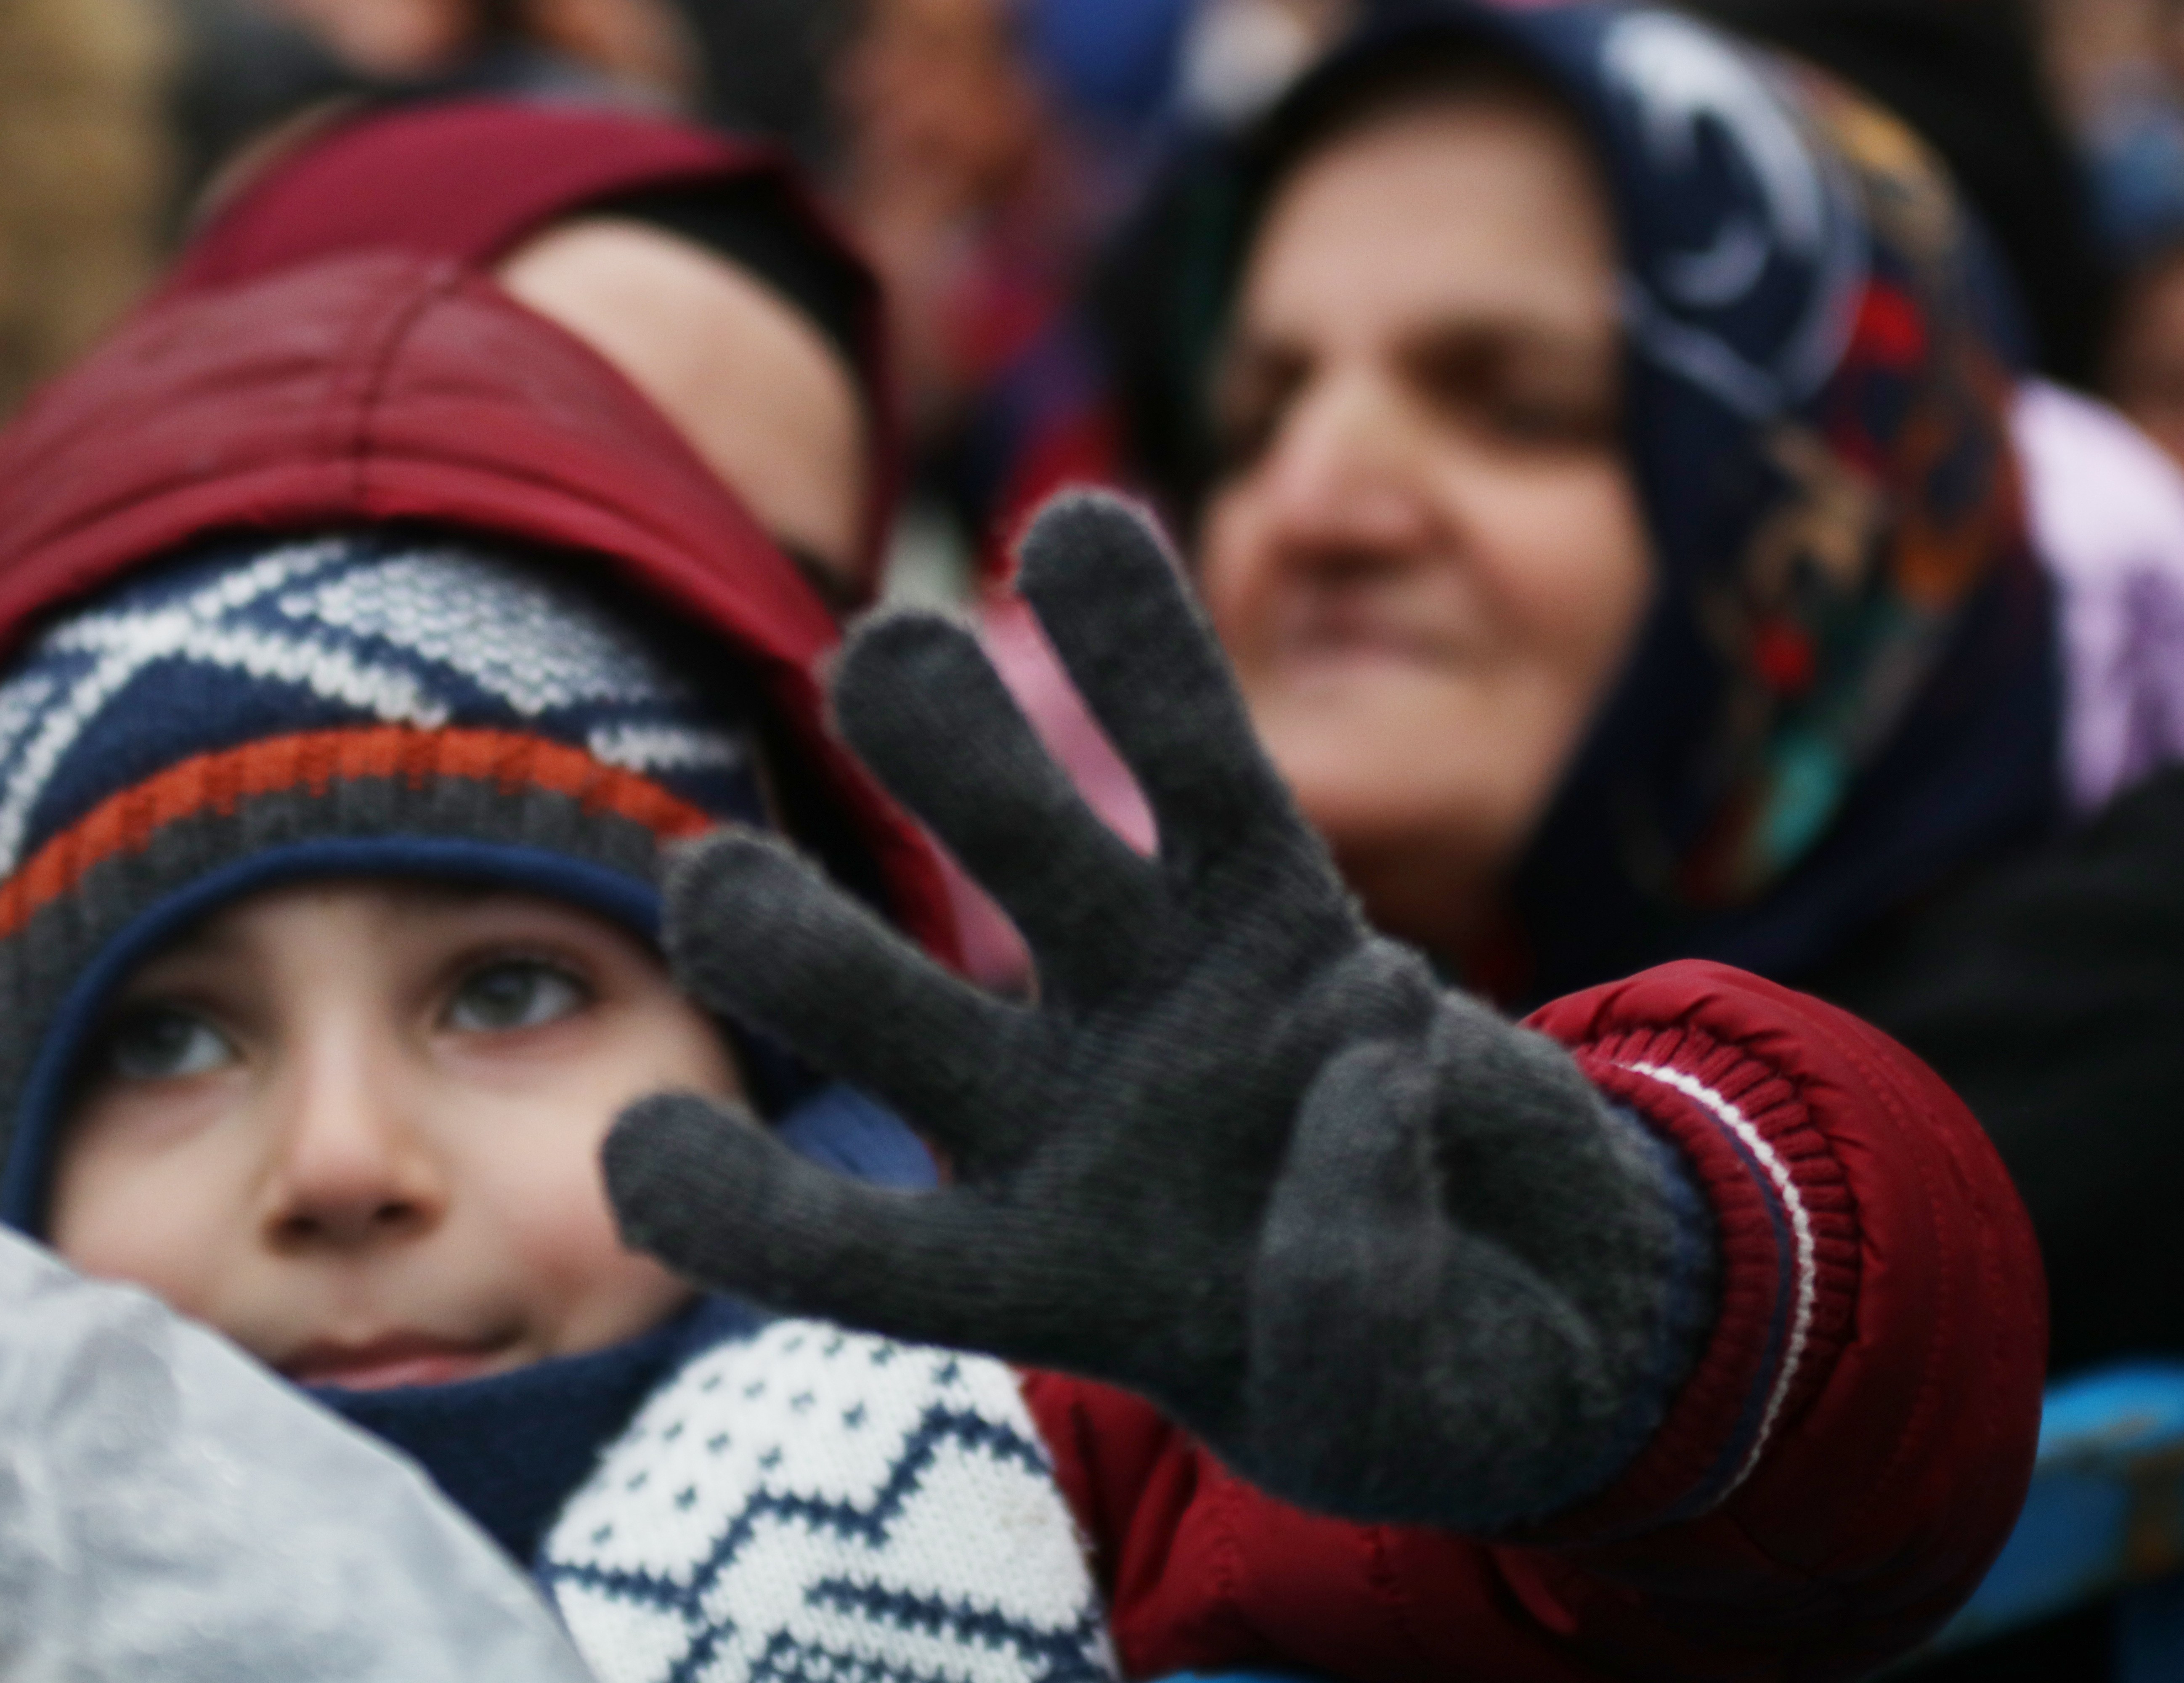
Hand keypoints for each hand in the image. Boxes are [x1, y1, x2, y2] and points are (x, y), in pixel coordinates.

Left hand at [605, 493, 1702, 1528]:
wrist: (1546, 1291)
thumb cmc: (1441, 1378)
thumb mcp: (1401, 1414)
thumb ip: (1358, 1306)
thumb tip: (1353, 1080)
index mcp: (1037, 1275)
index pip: (847, 1247)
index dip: (741, 1209)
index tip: (637, 1156)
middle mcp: (1060, 1114)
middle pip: (887, 1013)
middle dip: (797, 943)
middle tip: (713, 885)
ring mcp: (1158, 994)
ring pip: (1025, 851)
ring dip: (950, 749)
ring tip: (885, 652)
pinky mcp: (1271, 906)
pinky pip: (1202, 771)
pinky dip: (1148, 657)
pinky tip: (1077, 530)